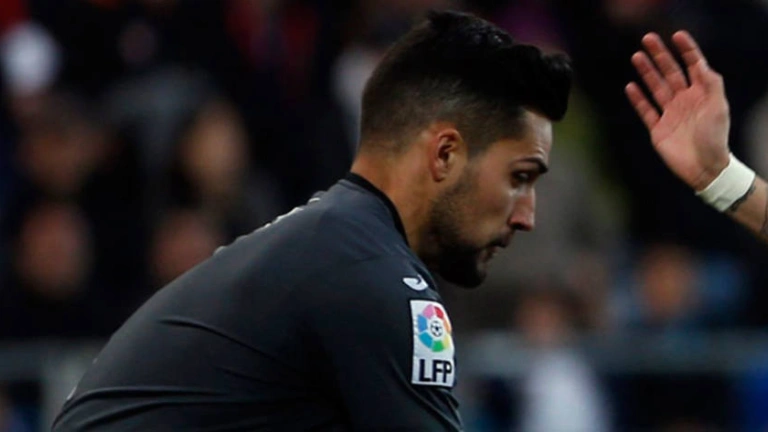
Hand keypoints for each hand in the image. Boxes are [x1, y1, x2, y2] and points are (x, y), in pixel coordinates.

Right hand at [625, 31, 730, 190]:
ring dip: (647, 72)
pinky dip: (638, 99)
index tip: (676, 36)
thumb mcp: (718, 107)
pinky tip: (630, 86)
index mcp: (701, 93)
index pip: (692, 65)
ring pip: (656, 88)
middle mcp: (684, 100)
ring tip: (636, 56)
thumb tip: (700, 63)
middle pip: (670, 72)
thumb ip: (710, 84)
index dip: (686, 50)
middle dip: (660, 55)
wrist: (704, 167)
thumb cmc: (715, 137)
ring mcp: (670, 114)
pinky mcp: (658, 129)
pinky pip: (646, 110)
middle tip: (648, 39)